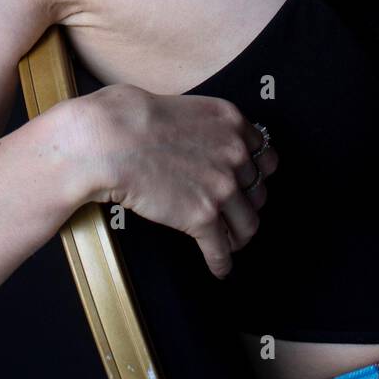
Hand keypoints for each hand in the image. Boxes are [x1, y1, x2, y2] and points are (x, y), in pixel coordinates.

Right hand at [67, 82, 278, 278]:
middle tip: (234, 214)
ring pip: (248, 224)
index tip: (249, 185)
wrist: (113, 139)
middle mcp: (235, 153)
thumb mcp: (189, 110)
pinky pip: (222, 249)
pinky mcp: (202, 216)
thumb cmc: (135, 118)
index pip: (266, 158)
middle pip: (259, 192)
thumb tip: (211, 149)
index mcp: (233, 123)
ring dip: (239, 236)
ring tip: (230, 243)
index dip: (256, 175)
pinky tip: (220, 268)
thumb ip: (211, 129)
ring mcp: (222, 186)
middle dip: (246, 205)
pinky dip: (222, 262)